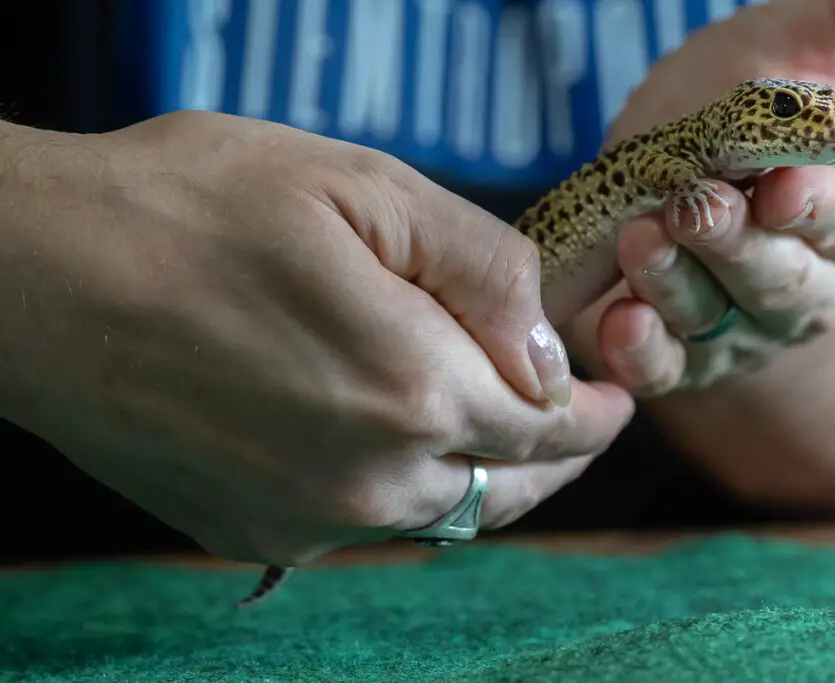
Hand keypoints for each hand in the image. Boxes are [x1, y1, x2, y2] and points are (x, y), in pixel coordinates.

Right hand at [0, 112, 633, 565]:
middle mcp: (372, 479)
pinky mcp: (254, 532)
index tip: (613, 396)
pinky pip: (368, 527)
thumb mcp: (366, 188)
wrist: (38, 277)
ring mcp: (310, 520)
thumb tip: (543, 350)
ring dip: (488, 478)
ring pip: (444, 515)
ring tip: (505, 440)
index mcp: (416, 389)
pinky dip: (407, 494)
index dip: (593, 410)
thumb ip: (483, 272)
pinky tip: (401, 453)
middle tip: (581, 424)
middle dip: (558, 455)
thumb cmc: (195, 208)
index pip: (549, 424)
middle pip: (508, 486)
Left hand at [565, 0, 834, 394]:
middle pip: (782, 281)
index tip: (784, 187)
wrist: (668, 160)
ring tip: (641, 240)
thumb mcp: (805, 45)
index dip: (820, 206)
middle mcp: (811, 287)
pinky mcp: (683, 355)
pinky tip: (620, 323)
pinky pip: (665, 367)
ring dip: (676, 286)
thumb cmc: (743, 99)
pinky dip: (641, 351)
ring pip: (715, 320)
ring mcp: (744, 329)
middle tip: (695, 205)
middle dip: (737, 247)